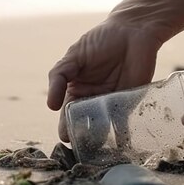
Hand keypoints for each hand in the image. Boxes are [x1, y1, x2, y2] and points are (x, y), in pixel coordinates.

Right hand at [47, 19, 162, 141]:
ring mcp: (109, 105)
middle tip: (82, 148)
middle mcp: (90, 100)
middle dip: (81, 137)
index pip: (66, 113)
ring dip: (99, 141)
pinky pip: (123, 125)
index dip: (64, 125)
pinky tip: (119, 146)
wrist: (134, 31)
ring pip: (101, 128)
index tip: (65, 136)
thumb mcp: (74, 55)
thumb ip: (59, 75)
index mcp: (74, 90)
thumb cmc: (101, 40)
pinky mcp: (128, 105)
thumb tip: (50, 106)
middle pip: (83, 125)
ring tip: (98, 152)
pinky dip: (121, 137)